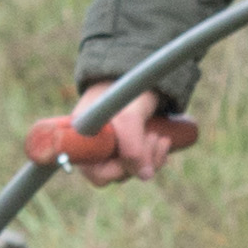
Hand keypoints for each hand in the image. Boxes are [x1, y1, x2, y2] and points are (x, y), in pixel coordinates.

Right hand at [37, 92, 208, 189]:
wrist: (133, 72)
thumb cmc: (121, 90)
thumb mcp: (127, 118)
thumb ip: (132, 147)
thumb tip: (145, 176)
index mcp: (83, 144)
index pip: (99, 175)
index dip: (119, 170)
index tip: (134, 154)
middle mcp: (96, 150)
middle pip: (121, 173)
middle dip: (142, 159)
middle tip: (154, 137)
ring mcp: (114, 148)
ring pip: (136, 168)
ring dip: (153, 157)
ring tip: (159, 136)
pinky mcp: (130, 145)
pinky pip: (145, 162)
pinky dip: (157, 155)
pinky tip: (164, 140)